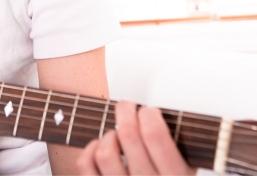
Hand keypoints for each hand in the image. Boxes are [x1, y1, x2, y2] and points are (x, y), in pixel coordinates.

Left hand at [77, 100, 195, 174]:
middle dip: (126, 112)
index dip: (148, 114)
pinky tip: (102, 146)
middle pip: (128, 135)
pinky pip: (86, 164)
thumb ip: (178, 144)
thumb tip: (158, 113)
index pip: (154, 135)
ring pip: (105, 152)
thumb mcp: (187, 165)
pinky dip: (91, 149)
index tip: (148, 111)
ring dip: (109, 135)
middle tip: (128, 108)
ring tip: (117, 135)